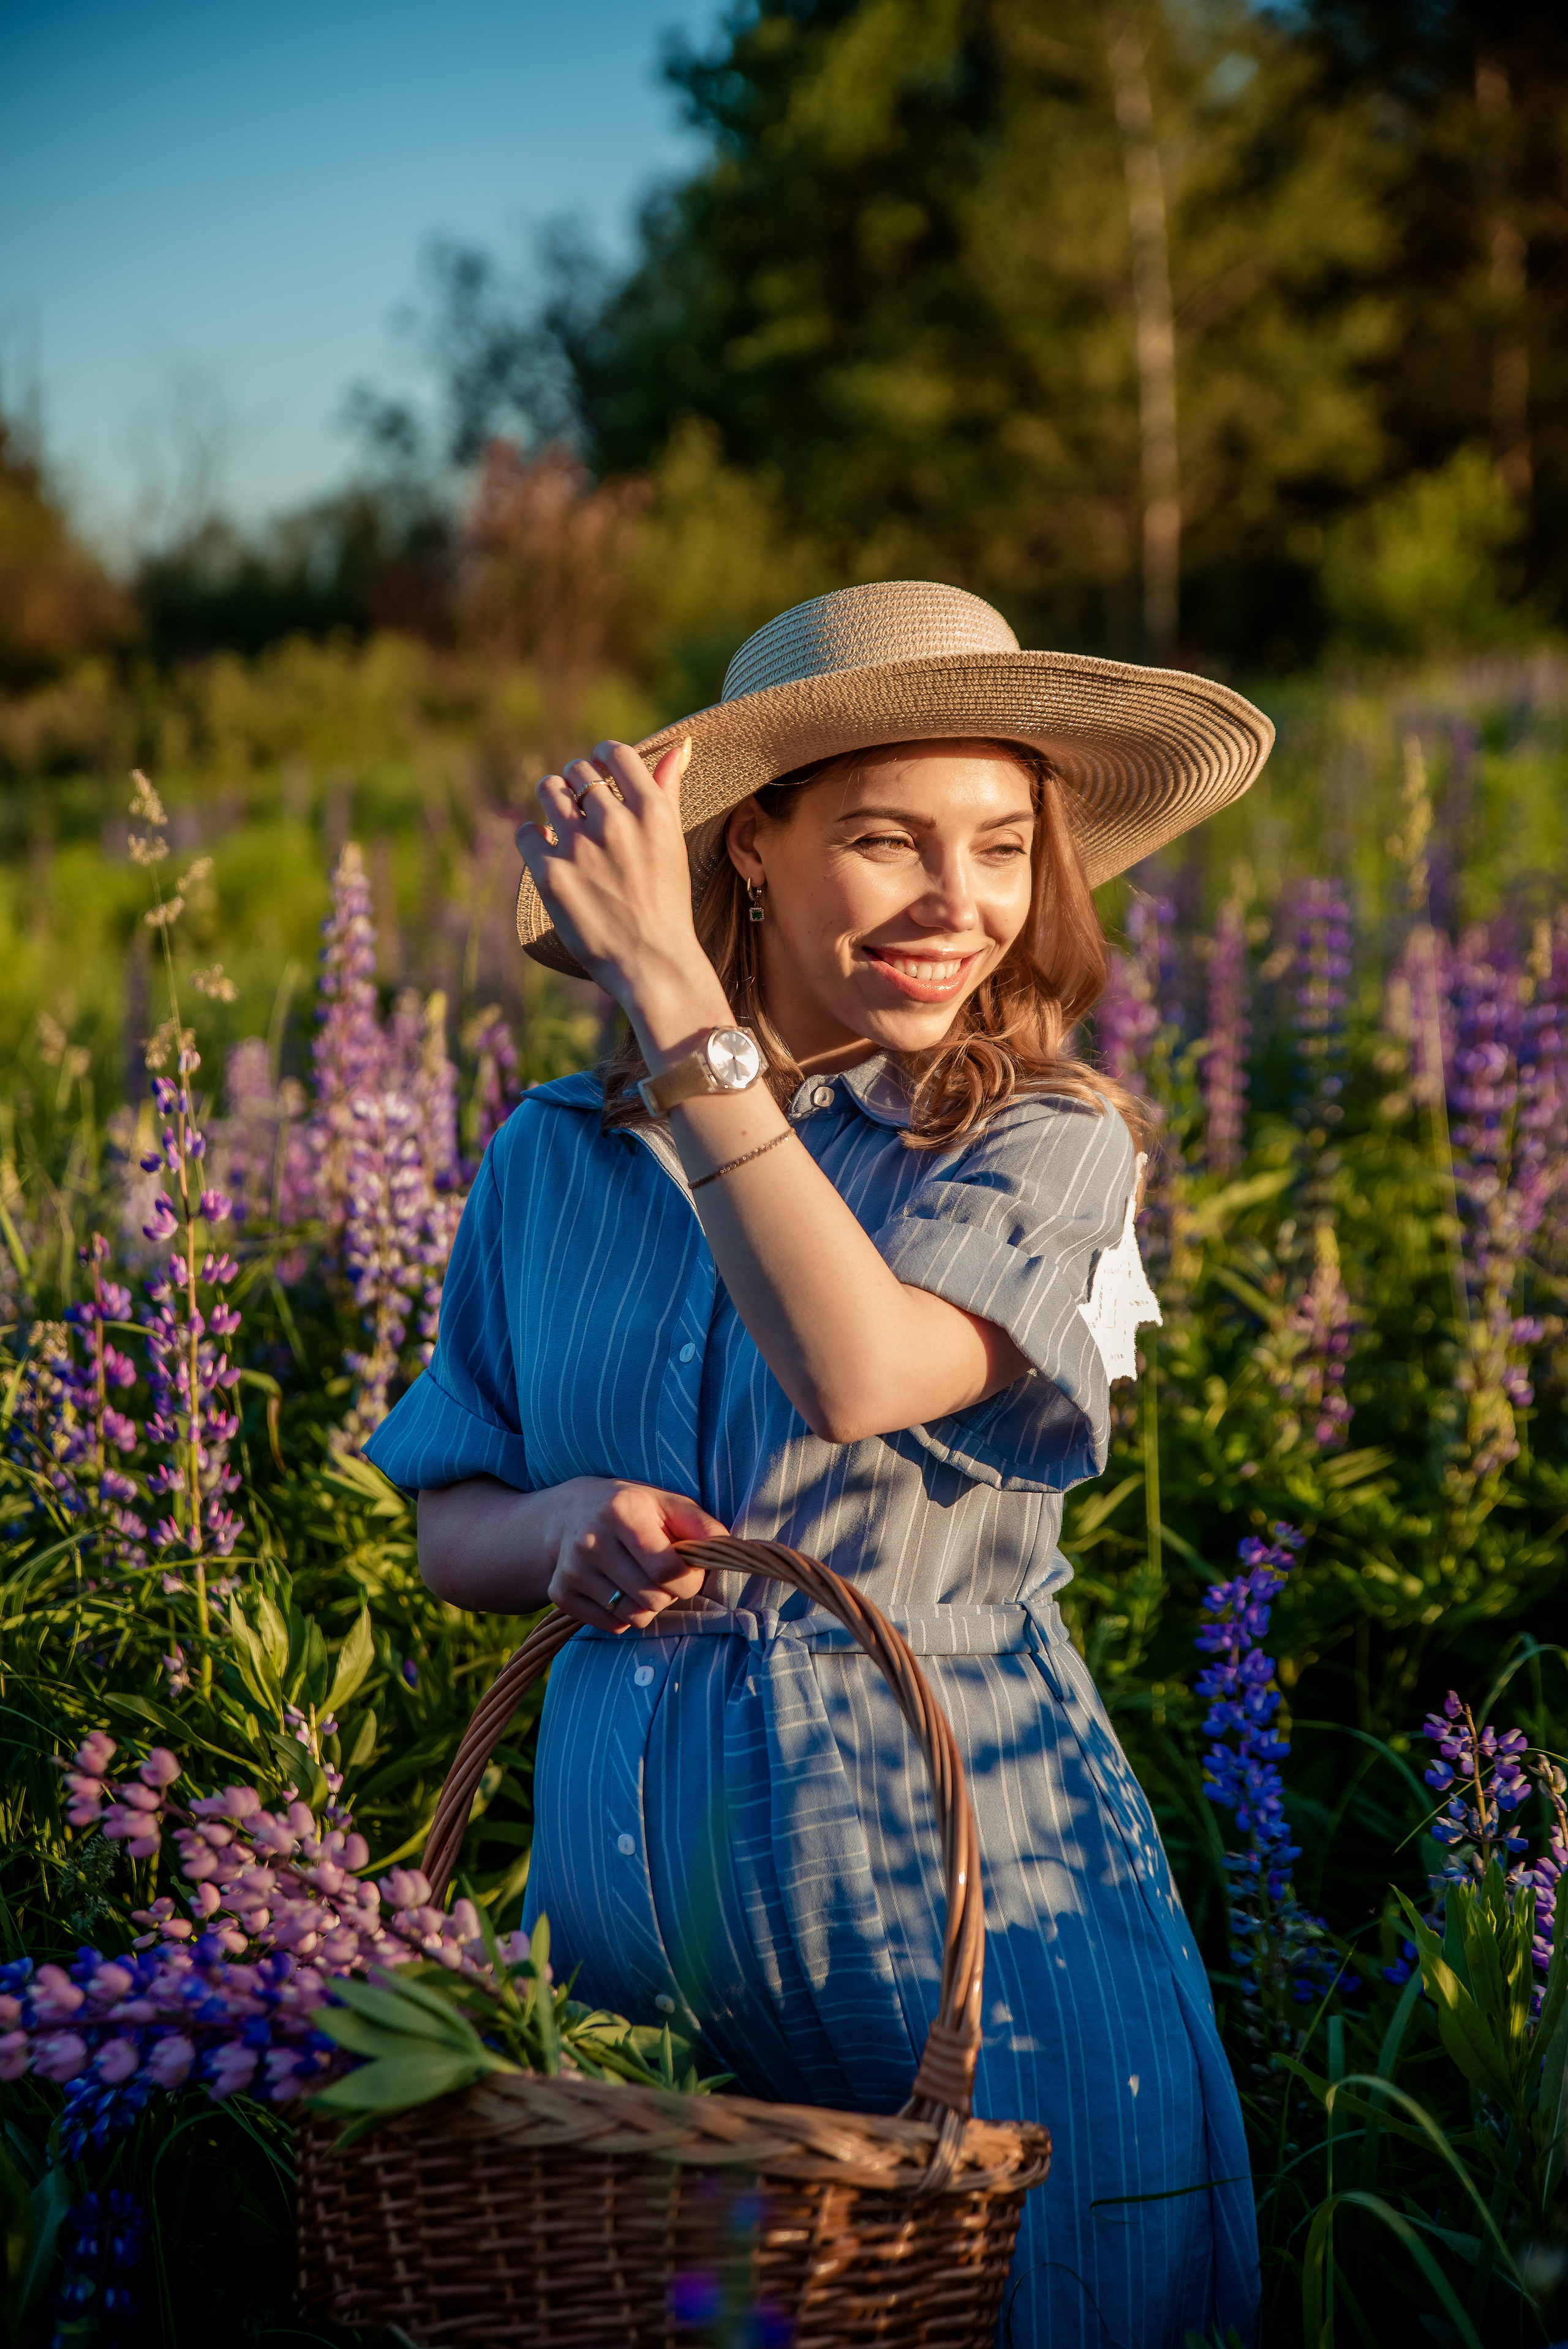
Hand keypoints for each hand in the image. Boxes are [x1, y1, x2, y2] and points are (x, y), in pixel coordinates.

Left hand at [516, 737, 712, 1012]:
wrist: (652, 964)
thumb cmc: (666, 905)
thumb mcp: (674, 844)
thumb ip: (668, 791)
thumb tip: (677, 746)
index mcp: (651, 811)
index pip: (615, 753)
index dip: (603, 756)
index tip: (599, 767)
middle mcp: (615, 822)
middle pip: (578, 771)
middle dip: (576, 784)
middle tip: (580, 807)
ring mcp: (580, 847)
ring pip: (548, 790)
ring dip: (552, 800)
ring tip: (560, 822)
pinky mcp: (551, 874)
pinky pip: (527, 831)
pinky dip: (533, 837)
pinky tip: (546, 851)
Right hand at [545, 1477, 724, 1633]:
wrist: (567, 1515)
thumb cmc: (631, 1509)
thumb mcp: (668, 1504)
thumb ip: (702, 1525)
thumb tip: (730, 1550)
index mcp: (621, 1512)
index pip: (668, 1571)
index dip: (689, 1580)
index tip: (688, 1571)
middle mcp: (591, 1540)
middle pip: (652, 1599)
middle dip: (670, 1594)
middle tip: (663, 1576)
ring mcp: (572, 1569)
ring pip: (633, 1617)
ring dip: (648, 1607)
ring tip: (641, 1581)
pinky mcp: (560, 1594)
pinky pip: (611, 1626)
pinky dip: (623, 1616)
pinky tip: (617, 1588)